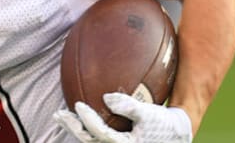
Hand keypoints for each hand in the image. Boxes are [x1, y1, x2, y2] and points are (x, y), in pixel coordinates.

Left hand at [53, 92, 191, 142]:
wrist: (175, 135)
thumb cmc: (163, 123)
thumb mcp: (150, 114)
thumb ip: (129, 107)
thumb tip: (106, 97)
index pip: (101, 134)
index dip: (88, 120)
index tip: (78, 105)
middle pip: (89, 141)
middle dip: (72, 127)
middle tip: (58, 114)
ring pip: (89, 140)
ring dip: (74, 128)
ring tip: (60, 115)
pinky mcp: (115, 142)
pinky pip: (95, 136)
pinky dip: (84, 126)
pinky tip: (75, 114)